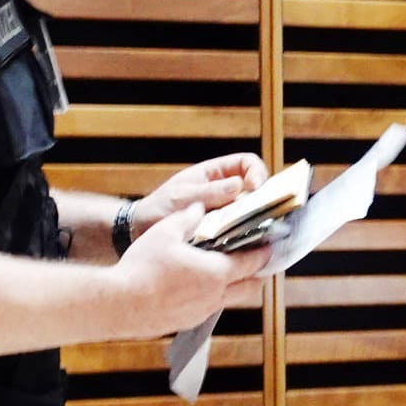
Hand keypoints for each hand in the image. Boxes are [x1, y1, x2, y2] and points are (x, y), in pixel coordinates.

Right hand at [115, 204, 271, 336]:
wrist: (119, 304)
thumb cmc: (142, 268)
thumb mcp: (165, 232)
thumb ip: (186, 218)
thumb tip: (198, 208)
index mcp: (216, 272)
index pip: (252, 263)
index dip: (263, 253)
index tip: (270, 247)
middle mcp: (214, 296)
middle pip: (250, 288)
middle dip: (257, 275)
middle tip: (257, 263)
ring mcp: (201, 312)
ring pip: (230, 300)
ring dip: (235, 287)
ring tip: (228, 272)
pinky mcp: (186, 322)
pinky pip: (208, 309)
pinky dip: (212, 297)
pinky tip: (197, 286)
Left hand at [135, 153, 269, 236]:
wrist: (141, 231)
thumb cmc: (158, 208)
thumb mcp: (183, 197)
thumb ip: (210, 192)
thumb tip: (240, 185)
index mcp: (214, 173)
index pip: (246, 163)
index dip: (256, 172)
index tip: (255, 189)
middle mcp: (223, 189)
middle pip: (255, 186)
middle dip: (263, 197)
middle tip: (264, 212)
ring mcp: (223, 209)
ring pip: (250, 209)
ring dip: (256, 217)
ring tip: (259, 229)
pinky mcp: (221, 229)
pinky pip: (241, 228)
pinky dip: (246, 233)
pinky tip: (247, 242)